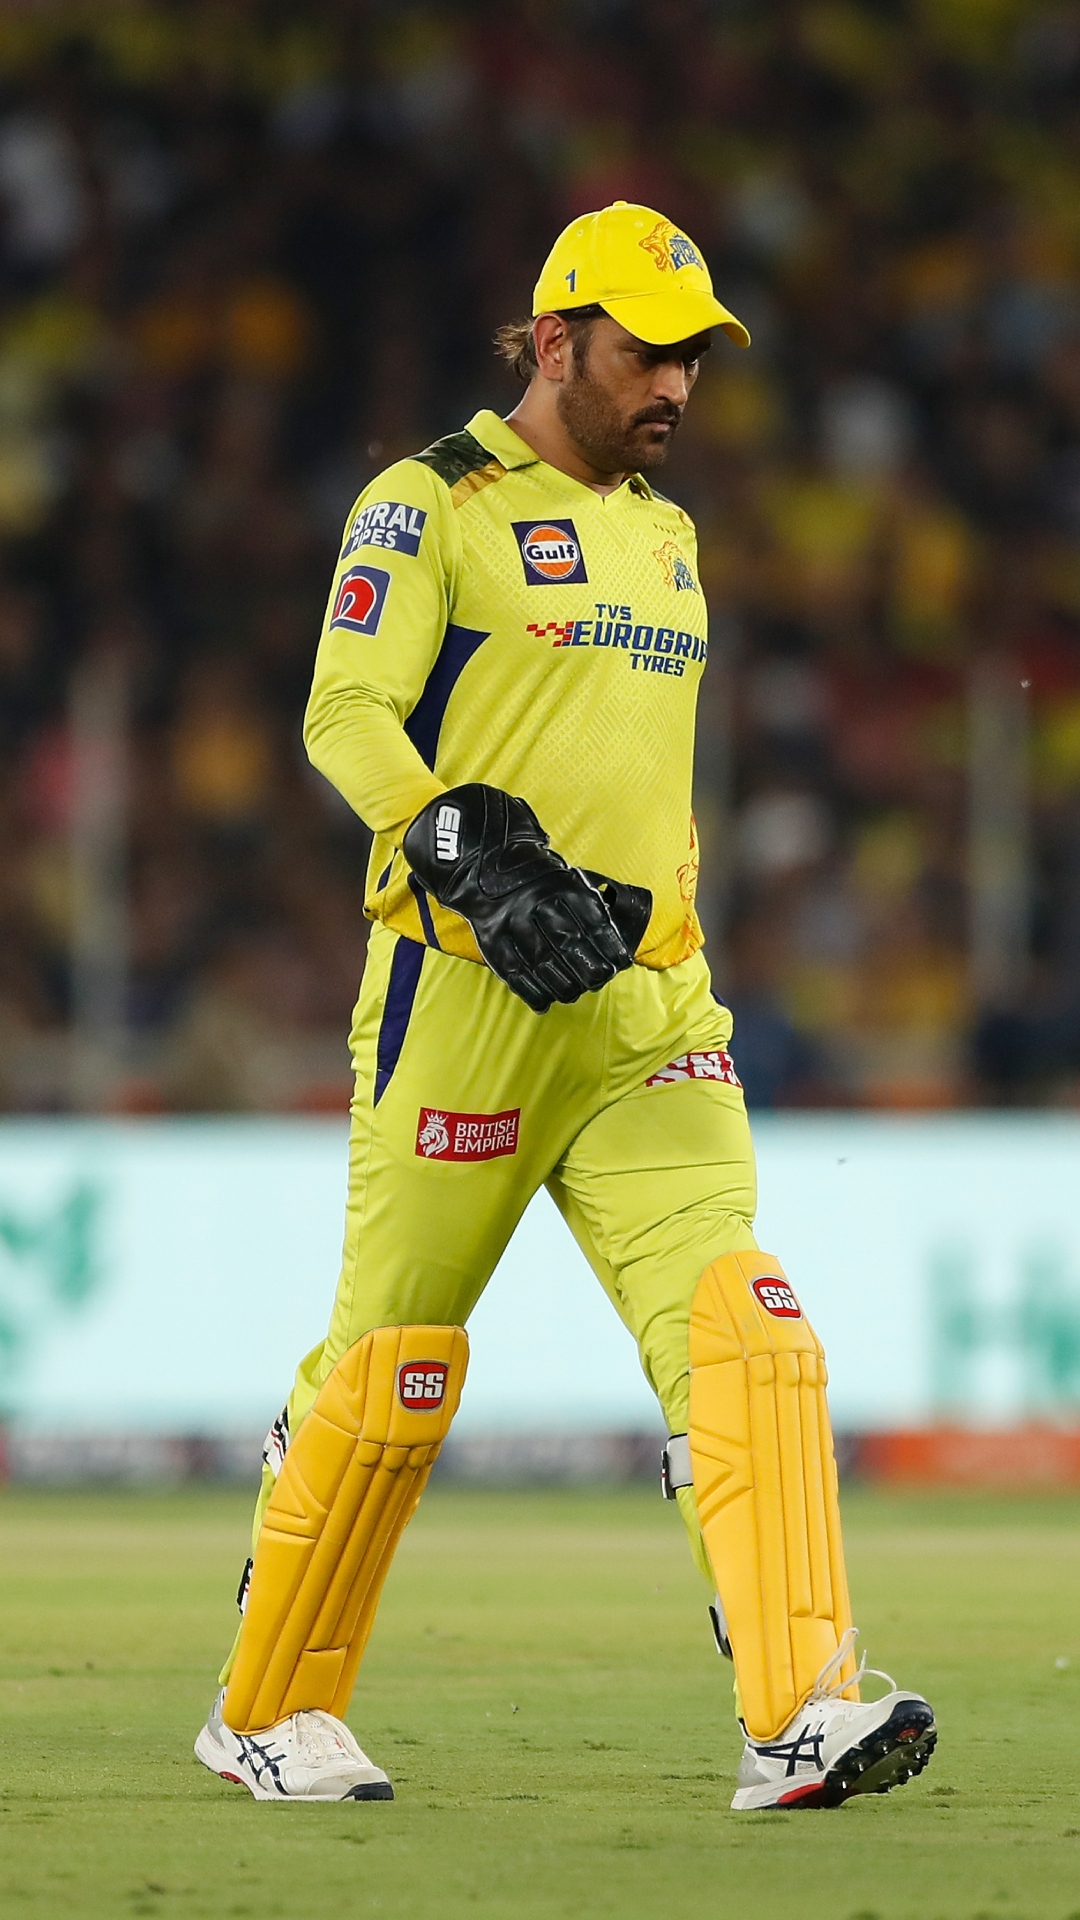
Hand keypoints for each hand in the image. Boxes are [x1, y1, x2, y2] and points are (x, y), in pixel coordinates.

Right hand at [403, 784, 651, 1012]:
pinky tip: (545, 1003)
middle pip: (568, 943)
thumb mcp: (566, 879)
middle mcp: (536, 900)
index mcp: (561, 884)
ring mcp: (510, 919)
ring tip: (575, 993)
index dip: (609, 946)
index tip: (620, 963)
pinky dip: (531, 992)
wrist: (485, 864)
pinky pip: (512, 971)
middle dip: (589, 969)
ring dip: (563, 985)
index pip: (593, 921)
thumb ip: (588, 908)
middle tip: (599, 980)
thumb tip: (614, 949)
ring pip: (541, 961)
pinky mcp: (490, 935)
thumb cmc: (539, 880)